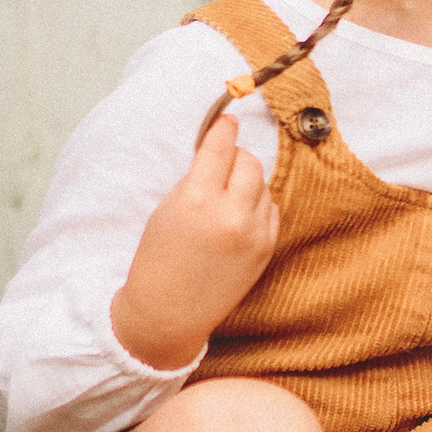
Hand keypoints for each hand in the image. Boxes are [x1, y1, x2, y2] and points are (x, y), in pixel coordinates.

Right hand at [109, 115, 279, 369]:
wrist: (169, 312)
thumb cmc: (159, 258)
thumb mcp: (168, 208)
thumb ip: (196, 177)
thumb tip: (221, 149)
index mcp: (198, 200)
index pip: (221, 147)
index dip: (224, 129)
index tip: (227, 119)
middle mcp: (231, 215)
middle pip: (249, 162)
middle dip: (235, 158)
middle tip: (221, 164)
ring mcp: (254, 234)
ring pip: (262, 185)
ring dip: (247, 182)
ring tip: (224, 198)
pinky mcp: (266, 249)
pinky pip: (271, 209)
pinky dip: (258, 204)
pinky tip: (237, 214)